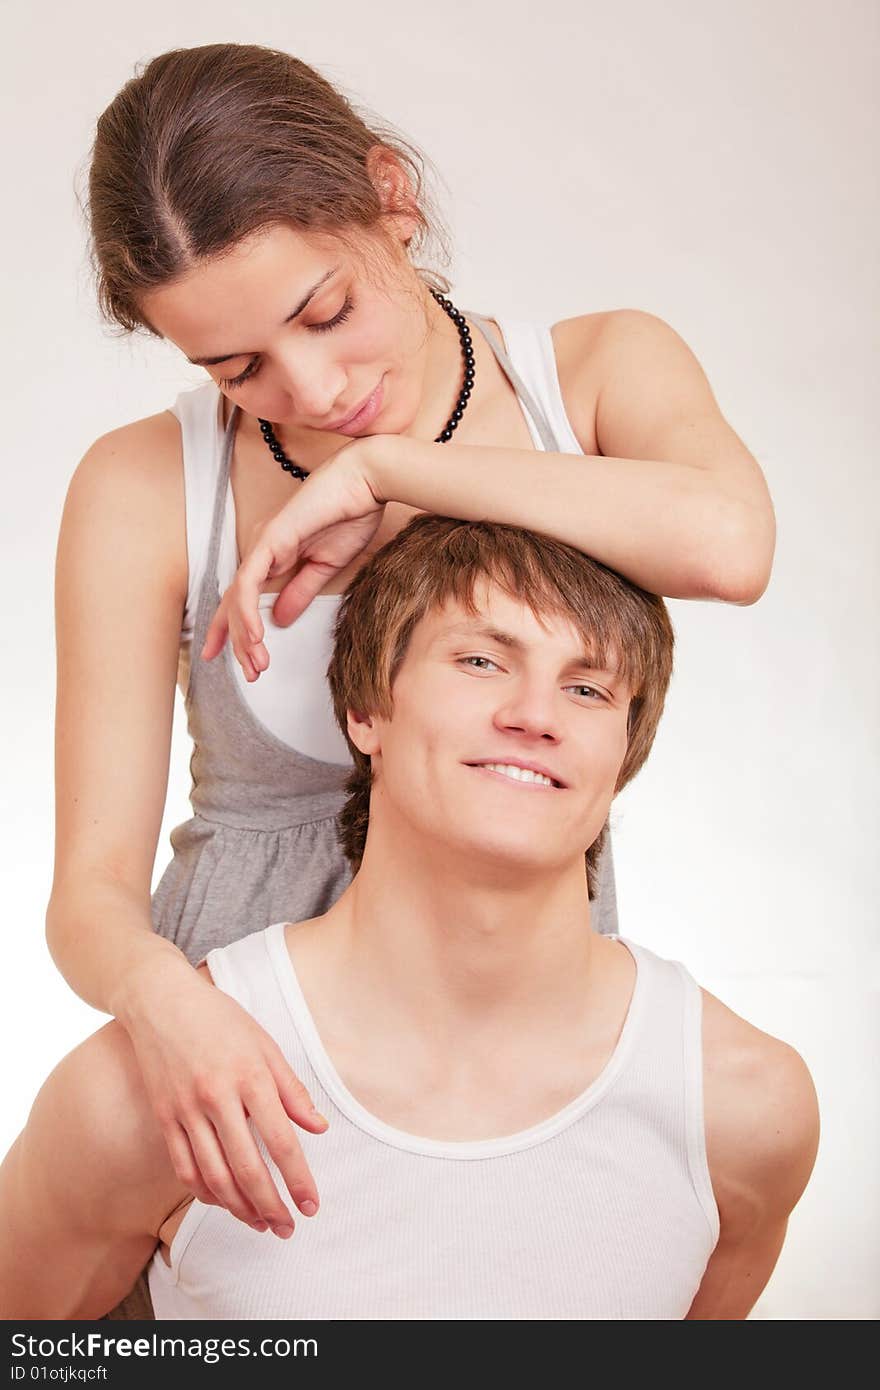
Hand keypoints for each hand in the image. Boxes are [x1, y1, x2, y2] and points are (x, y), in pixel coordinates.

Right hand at [122, 958, 328, 1237]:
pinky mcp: (164, 1118)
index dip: (298, 1180)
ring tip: (261, 1224)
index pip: (281, 1141)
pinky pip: (185, 1168)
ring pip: (214, 1177)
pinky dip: (205, 1193)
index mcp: (250, 1076)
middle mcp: (217, 1097)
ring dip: (240, 1209)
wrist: (160, 1001)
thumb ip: (292, 1089)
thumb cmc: (220, 1019)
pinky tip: (224, 1203)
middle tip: (288, 1229)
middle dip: (271, 1206)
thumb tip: (318, 1128)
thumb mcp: (265, 1044)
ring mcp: (186, 1111)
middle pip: (247, 1168)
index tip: (311, 1205)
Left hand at [201, 436, 386, 680]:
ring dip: (244, 634)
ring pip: (238, 597)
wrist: (367, 483)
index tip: (233, 660)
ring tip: (256, 663)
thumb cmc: (350, 515)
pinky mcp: (271, 539)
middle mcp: (261, 551)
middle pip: (234, 603)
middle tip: (251, 673)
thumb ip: (300, 591)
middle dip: (238, 642)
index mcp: (273, 556)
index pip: (243, 598)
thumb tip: (280, 619)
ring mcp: (263, 544)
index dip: (232, 630)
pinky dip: (247, 610)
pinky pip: (249, 581)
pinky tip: (255, 635)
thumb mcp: (325, 567)